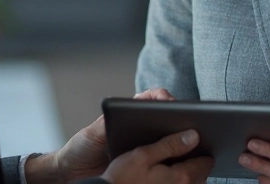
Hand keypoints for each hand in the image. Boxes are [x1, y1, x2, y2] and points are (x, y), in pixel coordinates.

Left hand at [32, 88, 180, 182]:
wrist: (77, 171)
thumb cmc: (83, 148)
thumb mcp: (93, 133)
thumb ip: (105, 124)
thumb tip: (122, 116)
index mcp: (131, 112)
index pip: (154, 98)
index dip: (165, 98)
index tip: (171, 104)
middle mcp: (143, 126)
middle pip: (169, 118)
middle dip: (182, 120)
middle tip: (191, 127)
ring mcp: (148, 144)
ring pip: (172, 139)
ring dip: (184, 141)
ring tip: (193, 145)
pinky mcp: (149, 162)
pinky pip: (167, 159)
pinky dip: (176, 161)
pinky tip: (182, 166)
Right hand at [102, 129, 213, 183]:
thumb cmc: (122, 179)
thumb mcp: (144, 155)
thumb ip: (170, 144)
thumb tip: (193, 136)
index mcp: (180, 177)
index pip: (205, 163)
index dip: (203, 150)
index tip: (199, 142)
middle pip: (201, 176)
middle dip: (197, 163)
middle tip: (186, 151)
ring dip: (189, 175)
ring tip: (175, 163)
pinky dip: (177, 182)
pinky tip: (164, 176)